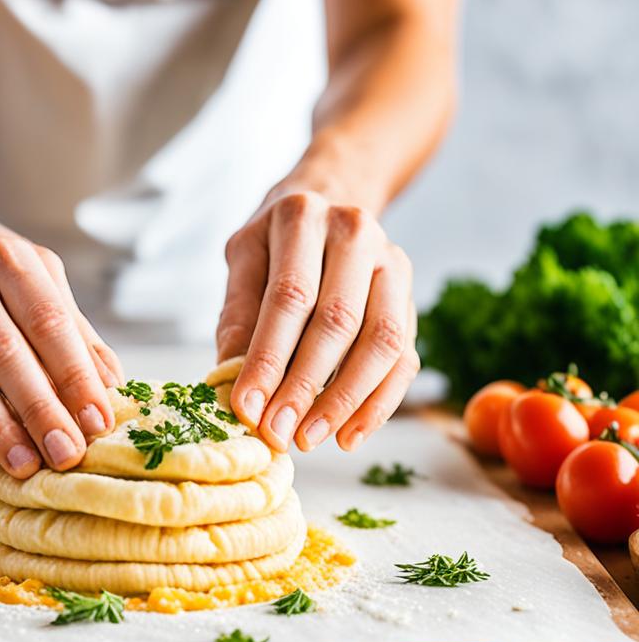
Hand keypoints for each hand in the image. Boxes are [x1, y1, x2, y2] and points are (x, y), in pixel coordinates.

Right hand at [0, 180, 122, 487]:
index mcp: (8, 260)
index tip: (99, 424)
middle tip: (67, 455)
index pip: (49, 323)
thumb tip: (114, 390)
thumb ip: (75, 334)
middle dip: (41, 411)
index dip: (76, 377)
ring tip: (26, 468)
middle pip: (6, 354)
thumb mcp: (37, 283)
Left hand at [216, 189, 418, 452]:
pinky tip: (349, 435)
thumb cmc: (275, 241)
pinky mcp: (410, 297)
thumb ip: (238, 315)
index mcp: (303, 217)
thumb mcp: (243, 260)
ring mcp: (392, 263)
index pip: (289, 297)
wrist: (329, 203)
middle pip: (338, 320)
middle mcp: (356, 233)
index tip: (248, 408)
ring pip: (382, 341)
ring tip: (310, 438)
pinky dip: (378, 404)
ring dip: (346, 400)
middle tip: (278, 433)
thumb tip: (229, 380)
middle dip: (305, 386)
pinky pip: (404, 358)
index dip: (267, 358)